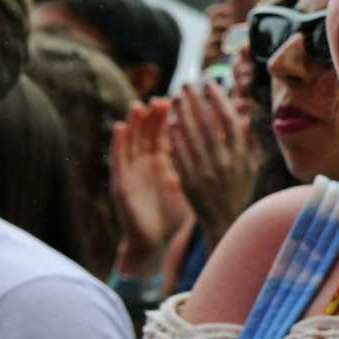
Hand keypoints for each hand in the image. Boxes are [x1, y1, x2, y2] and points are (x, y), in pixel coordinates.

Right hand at [110, 99, 192, 266]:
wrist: (155, 240)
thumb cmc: (172, 214)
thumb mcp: (188, 185)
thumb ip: (197, 165)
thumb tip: (220, 148)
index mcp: (163, 163)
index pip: (166, 135)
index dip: (171, 119)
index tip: (179, 101)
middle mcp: (146, 164)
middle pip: (148, 134)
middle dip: (154, 116)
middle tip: (160, 98)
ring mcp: (132, 171)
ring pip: (131, 142)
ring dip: (134, 123)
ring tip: (138, 105)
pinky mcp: (121, 182)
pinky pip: (118, 159)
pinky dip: (118, 143)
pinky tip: (120, 128)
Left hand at [169, 82, 258, 242]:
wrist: (226, 221)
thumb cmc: (238, 191)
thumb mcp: (249, 166)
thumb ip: (246, 141)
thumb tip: (243, 116)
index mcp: (241, 156)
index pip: (228, 120)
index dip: (218, 100)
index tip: (209, 85)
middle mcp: (224, 162)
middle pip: (207, 124)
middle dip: (195, 101)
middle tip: (186, 85)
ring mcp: (206, 172)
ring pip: (191, 136)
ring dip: (181, 114)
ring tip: (174, 98)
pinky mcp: (190, 181)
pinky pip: (180, 154)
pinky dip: (174, 137)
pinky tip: (168, 123)